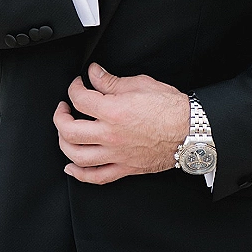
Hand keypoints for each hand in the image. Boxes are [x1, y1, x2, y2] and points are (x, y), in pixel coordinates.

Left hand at [53, 63, 189, 183]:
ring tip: (65, 132)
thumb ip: (111, 81)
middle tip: (65, 108)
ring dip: (64, 143)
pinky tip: (71, 167)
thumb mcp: (139, 84)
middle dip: (60, 116)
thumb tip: (94, 74)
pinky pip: (96, 177)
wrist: (190, 130)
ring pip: (77, 156)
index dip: (74, 88)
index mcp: (113, 111)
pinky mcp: (124, 168)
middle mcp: (111, 135)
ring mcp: (116, 154)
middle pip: (69, 130)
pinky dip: (79, 174)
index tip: (78, 85)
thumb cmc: (170, 108)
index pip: (79, 99)